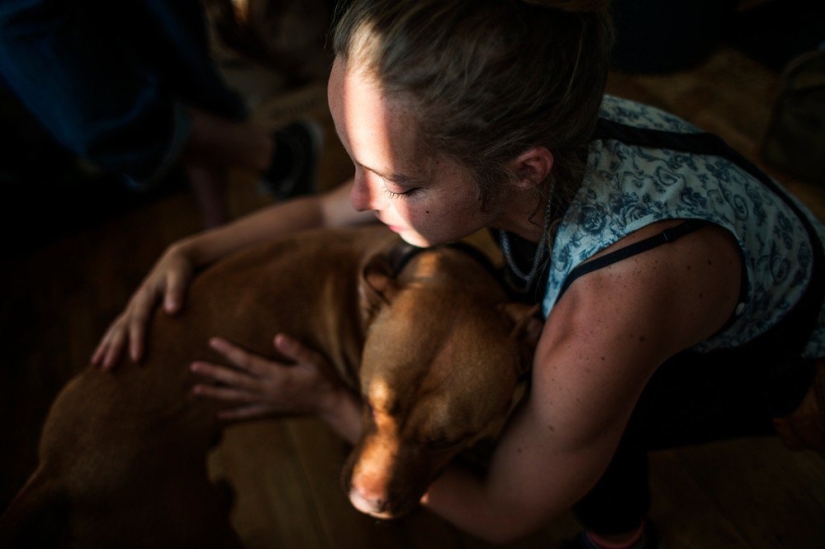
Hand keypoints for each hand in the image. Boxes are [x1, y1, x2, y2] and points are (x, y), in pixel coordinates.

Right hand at [91, 244, 194, 368]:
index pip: (139, 320)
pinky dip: (111, 340)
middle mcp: (135, 302)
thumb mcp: (181, 277)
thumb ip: (177, 292)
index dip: (137, 339)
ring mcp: (134, 306)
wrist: (176, 260)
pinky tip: (106, 353)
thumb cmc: (181, 270)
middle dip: (114, 348)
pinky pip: (121, 328)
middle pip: (121, 327)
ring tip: (97, 365)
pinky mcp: (136, 311)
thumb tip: (172, 311)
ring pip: (116, 328)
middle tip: (107, 368)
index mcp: (145, 295)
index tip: (136, 359)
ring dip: (106, 346)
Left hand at [189, 334, 345, 421]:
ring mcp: (267, 402)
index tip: (212, 342)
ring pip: (236, 397)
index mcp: (277, 375)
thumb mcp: (315, 361)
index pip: (247, 361)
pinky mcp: (270, 410)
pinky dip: (232, 415)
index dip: (229, 351)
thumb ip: (296, 350)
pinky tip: (218, 416)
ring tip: (195, 390)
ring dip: (215, 394)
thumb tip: (278, 337)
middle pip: (235, 380)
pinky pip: (247, 413)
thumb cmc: (324, 379)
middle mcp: (267, 390)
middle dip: (213, 373)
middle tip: (192, 367)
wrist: (331, 405)